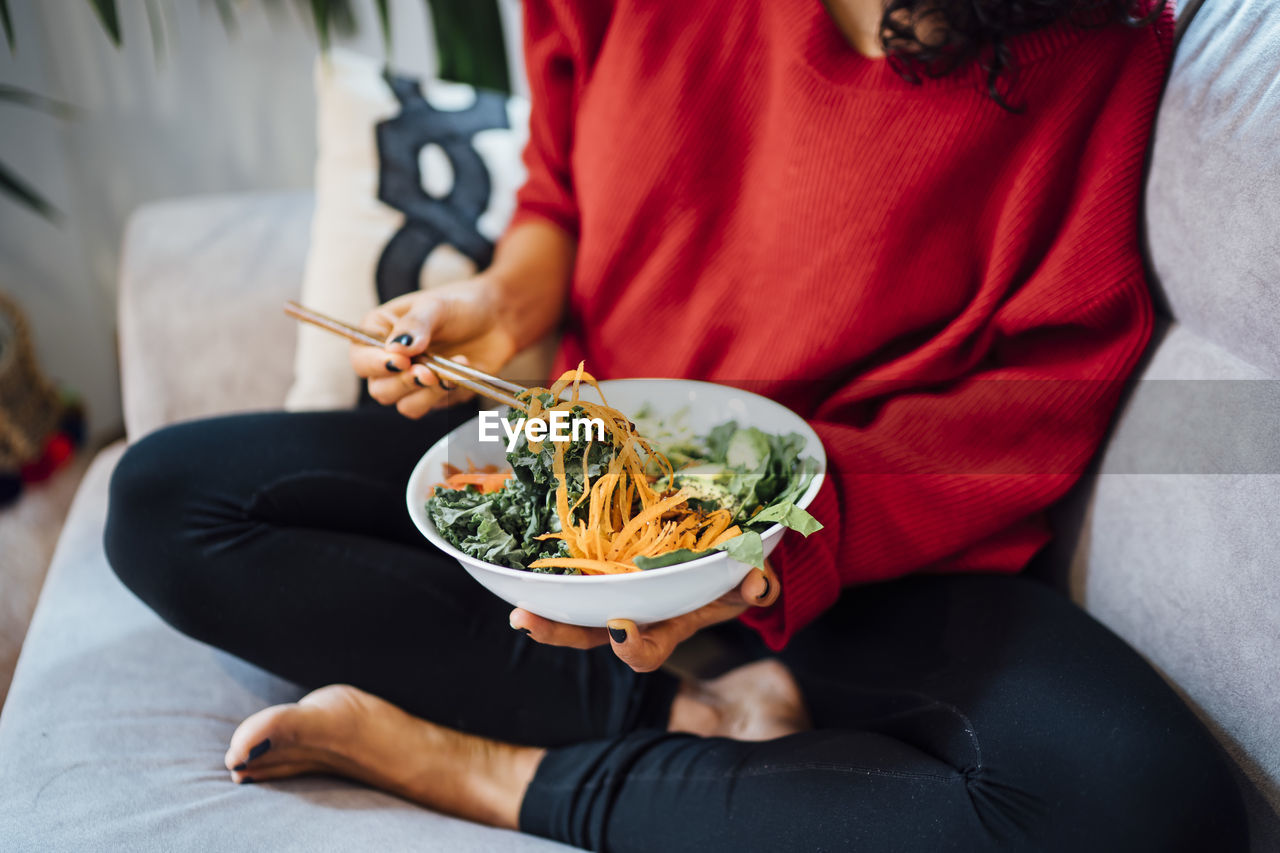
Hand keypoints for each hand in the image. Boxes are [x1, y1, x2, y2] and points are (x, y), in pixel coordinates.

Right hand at [349, 277, 517, 418]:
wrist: (497, 318)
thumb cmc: (461, 305)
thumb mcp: (436, 305)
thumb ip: (415, 324)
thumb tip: (395, 349)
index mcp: (379, 333)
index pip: (360, 358)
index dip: (375, 365)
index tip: (400, 361)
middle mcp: (390, 361)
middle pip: (380, 389)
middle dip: (403, 383)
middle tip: (427, 370)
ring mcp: (412, 381)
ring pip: (403, 405)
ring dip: (425, 393)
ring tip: (446, 371)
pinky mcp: (434, 396)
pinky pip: (431, 406)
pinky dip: (445, 393)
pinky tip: (461, 369)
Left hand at [510, 562, 779, 671]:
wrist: (718, 556)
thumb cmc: (732, 575)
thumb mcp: (749, 581)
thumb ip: (758, 584)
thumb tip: (757, 583)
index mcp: (666, 624)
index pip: (644, 650)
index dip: (632, 645)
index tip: (621, 626)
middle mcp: (632, 614)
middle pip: (587, 635)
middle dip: (556, 632)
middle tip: (526, 620)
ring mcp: (611, 593)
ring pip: (570, 610)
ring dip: (543, 609)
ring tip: (516, 605)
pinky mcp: (599, 568)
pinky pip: (569, 575)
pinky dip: (548, 573)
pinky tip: (518, 562)